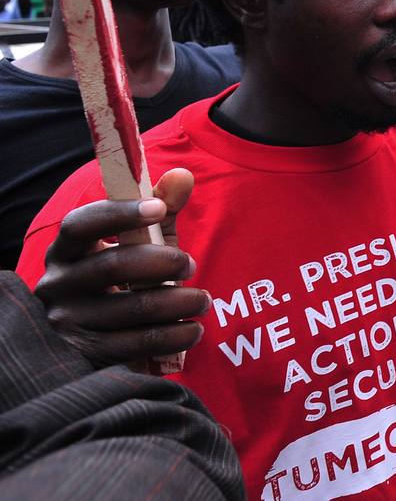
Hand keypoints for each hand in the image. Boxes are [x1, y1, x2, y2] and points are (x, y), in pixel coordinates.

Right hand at [34, 169, 207, 367]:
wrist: (97, 338)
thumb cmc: (125, 277)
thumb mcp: (143, 241)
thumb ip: (161, 208)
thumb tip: (182, 175)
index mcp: (66, 248)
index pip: (82, 224)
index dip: (119, 213)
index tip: (158, 208)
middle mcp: (58, 284)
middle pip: (114, 266)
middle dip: (164, 262)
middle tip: (191, 265)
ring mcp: (68, 321)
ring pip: (132, 307)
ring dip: (178, 302)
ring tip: (203, 300)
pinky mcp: (85, 354)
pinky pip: (137, 344)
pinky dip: (174, 335)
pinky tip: (193, 329)